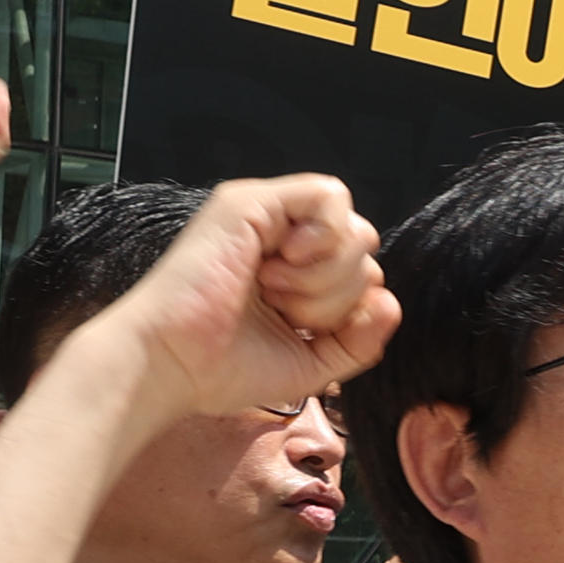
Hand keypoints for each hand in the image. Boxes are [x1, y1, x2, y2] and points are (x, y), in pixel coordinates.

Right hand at [93, 176, 390, 423]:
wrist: (173, 365)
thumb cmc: (225, 367)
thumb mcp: (314, 363)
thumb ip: (360, 340)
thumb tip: (390, 303)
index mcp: (297, 273)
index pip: (364, 273)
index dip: (351, 309)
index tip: (303, 330)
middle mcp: (285, 240)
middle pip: (365, 249)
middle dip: (339, 296)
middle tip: (285, 311)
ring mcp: (269, 217)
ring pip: (354, 228)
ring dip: (327, 276)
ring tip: (274, 291)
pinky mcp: (251, 203)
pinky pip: (328, 195)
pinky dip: (323, 237)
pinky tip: (287, 262)